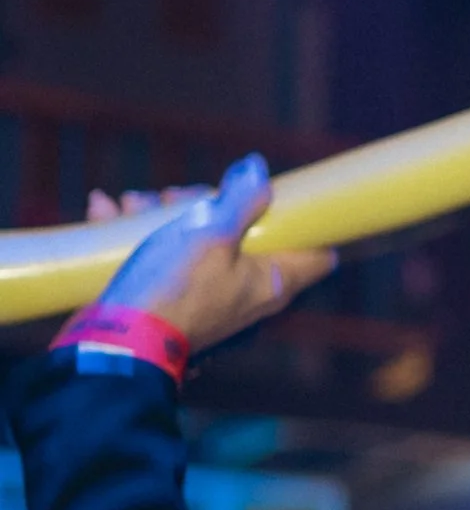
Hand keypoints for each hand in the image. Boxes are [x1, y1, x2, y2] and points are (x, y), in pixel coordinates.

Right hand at [85, 157, 334, 356]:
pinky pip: (165, 257)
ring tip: (135, 204)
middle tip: (175, 197)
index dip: (307, 222)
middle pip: (249, 233)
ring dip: (163, 214)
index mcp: (274, 280)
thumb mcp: (213, 233)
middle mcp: (249, 291)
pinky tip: (108, 210)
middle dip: (208, 204)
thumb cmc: (172, 288)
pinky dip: (139, 232)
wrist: (116, 340)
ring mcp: (212, 296)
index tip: (279, 197)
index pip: (320, 255)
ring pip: (199, 240)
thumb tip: (259, 169)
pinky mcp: (174, 298)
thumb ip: (242, 199)